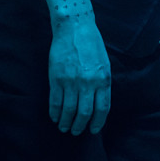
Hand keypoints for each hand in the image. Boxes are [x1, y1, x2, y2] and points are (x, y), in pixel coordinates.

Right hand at [48, 13, 111, 134]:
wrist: (75, 29)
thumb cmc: (92, 45)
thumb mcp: (105, 63)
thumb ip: (102, 83)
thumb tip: (98, 102)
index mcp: (103, 79)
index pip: (102, 108)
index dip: (98, 122)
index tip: (93, 130)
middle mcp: (88, 83)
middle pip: (85, 112)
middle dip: (80, 126)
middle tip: (76, 132)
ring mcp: (71, 81)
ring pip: (69, 110)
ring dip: (66, 122)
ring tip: (64, 128)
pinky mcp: (56, 78)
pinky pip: (55, 101)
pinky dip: (54, 112)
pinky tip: (54, 118)